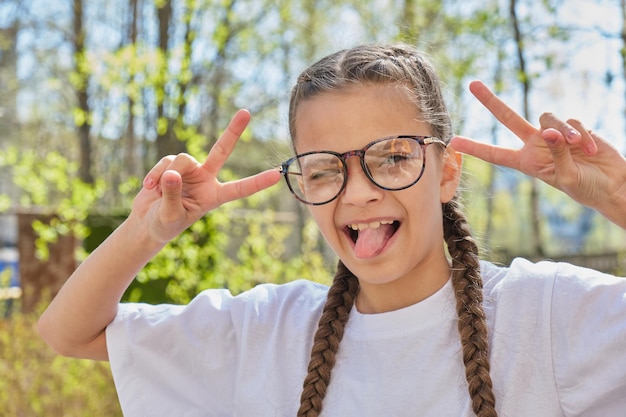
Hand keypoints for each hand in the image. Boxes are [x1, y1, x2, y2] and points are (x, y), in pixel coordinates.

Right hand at [132, 109, 281, 242]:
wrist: (148, 222)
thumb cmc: (164, 224)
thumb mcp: (170, 216)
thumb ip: (172, 196)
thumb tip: (172, 173)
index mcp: (214, 196)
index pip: (240, 189)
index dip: (257, 182)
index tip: (277, 174)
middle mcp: (206, 179)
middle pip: (221, 150)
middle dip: (233, 131)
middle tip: (246, 112)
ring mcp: (190, 170)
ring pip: (182, 159)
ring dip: (166, 174)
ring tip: (155, 192)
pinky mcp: (172, 165)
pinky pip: (166, 162)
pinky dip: (155, 174)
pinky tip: (149, 187)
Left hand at [451, 80, 625, 228]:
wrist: (612, 184)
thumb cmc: (586, 188)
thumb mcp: (567, 177)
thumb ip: (557, 154)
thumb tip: (549, 131)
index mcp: (526, 162)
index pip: (495, 153)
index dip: (475, 147)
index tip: (454, 141)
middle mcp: (535, 145)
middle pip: (509, 118)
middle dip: (491, 101)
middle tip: (473, 84)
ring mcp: (554, 134)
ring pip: (548, 117)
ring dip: (565, 132)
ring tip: (580, 149)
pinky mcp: (574, 127)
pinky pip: (572, 121)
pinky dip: (583, 135)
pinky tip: (593, 150)